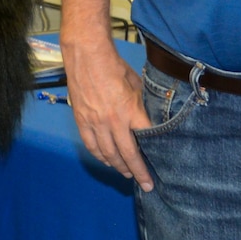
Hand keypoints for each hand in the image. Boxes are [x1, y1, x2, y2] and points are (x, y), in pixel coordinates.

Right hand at [62, 33, 153, 191]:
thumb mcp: (136, 84)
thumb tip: (149, 117)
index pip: (145, 140)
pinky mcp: (81, 120)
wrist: (86, 55)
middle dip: (137, 172)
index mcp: (130, 110)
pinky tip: (106, 161)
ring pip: (108, 153)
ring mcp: (95, 122)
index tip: (158, 166)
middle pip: (127, 154)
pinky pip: (91, 145)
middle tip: (145, 184)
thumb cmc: (114, 66)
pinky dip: (99, 156)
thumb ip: (142, 104)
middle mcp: (112, 121)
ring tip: (127, 174)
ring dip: (118, 167)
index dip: (152, 156)